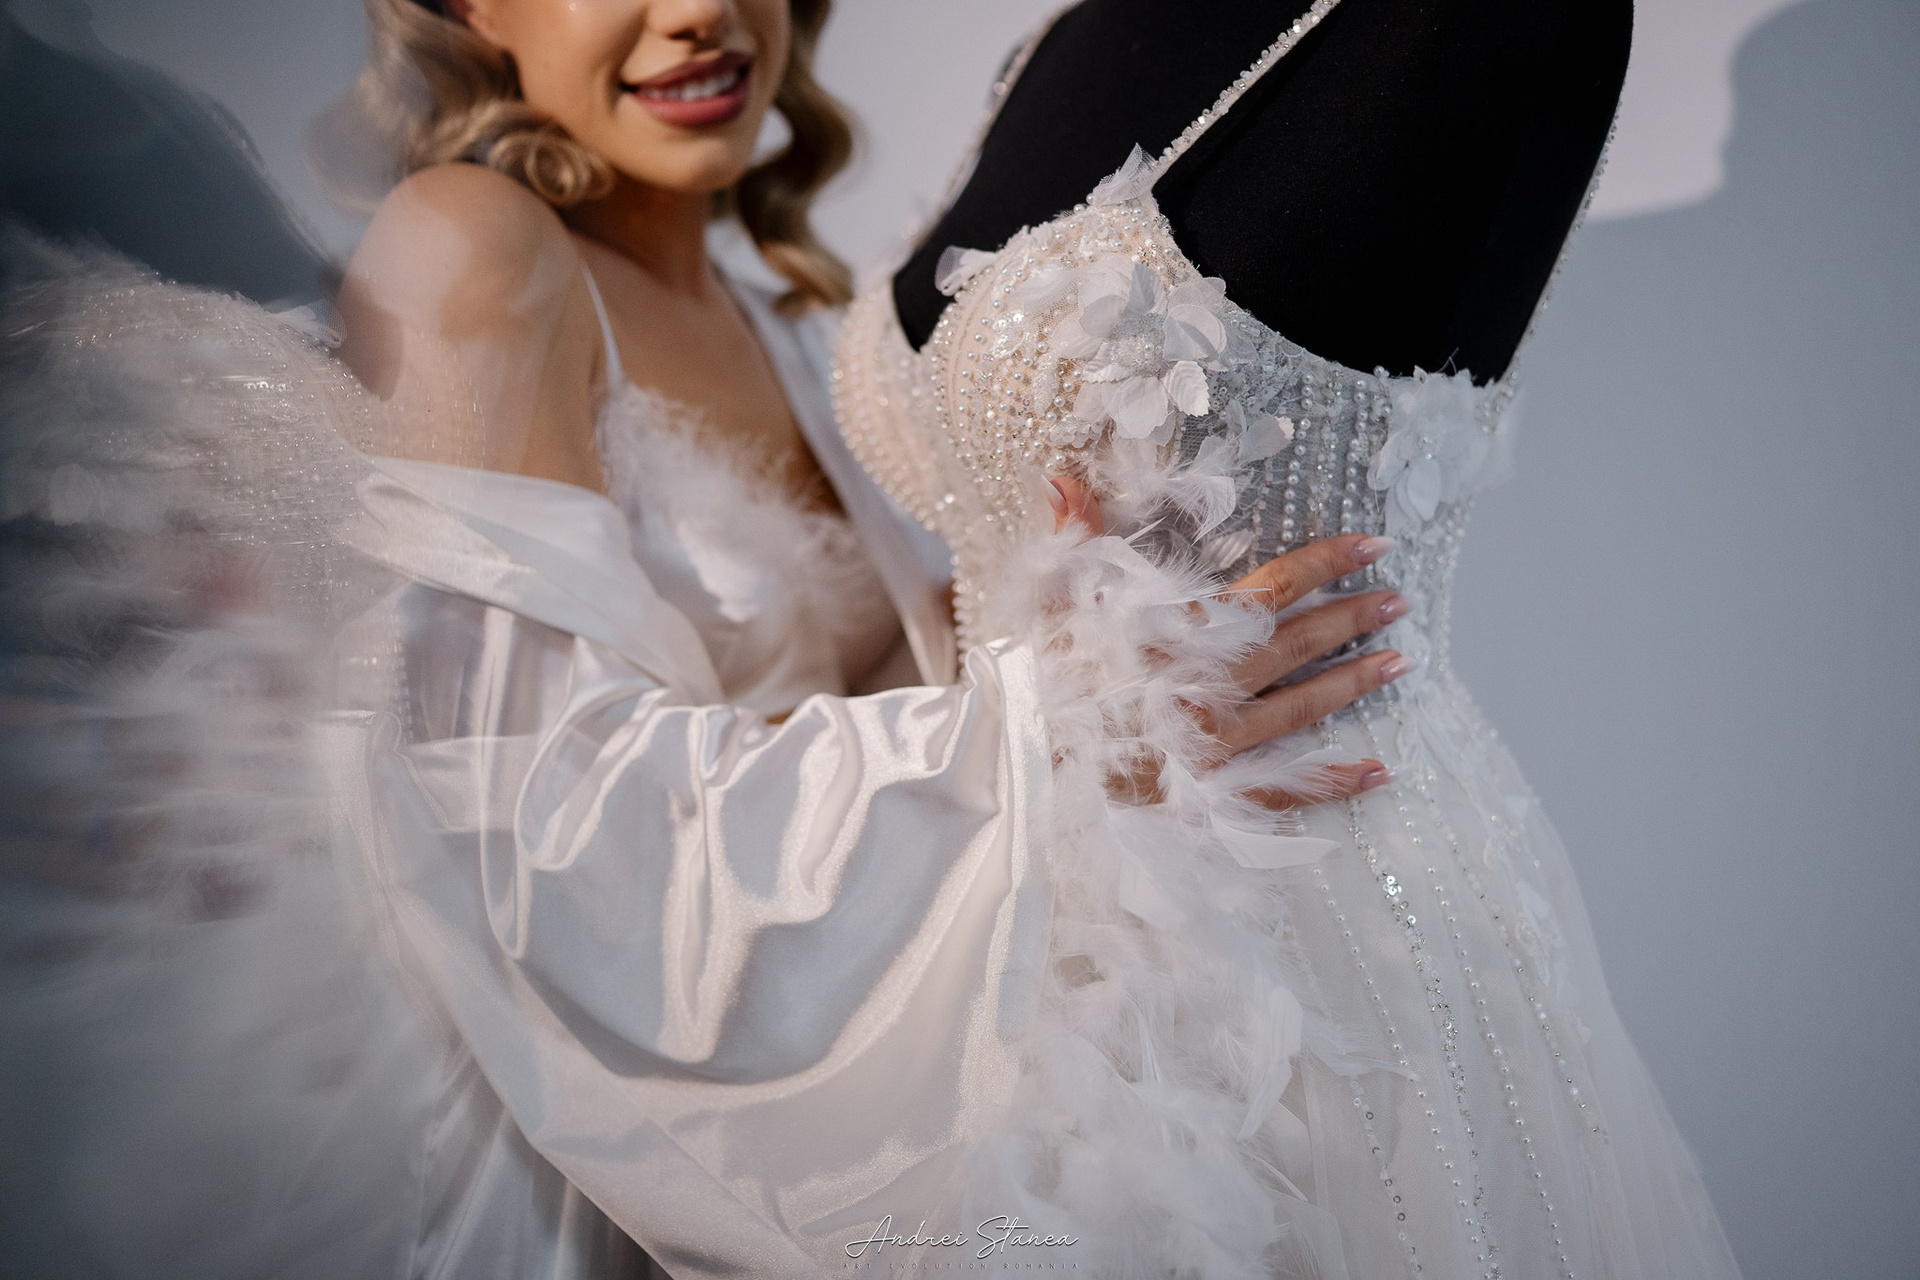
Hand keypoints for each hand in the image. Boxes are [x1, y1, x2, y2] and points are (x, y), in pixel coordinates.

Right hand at [1046, 474, 1404, 809]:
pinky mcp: (1213, 795)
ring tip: (1402, 663)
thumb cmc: (1047, 685)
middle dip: (1353, 620)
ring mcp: (1218, 747)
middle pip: (1297, 648)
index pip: (1270, 591)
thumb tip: (1062, 474)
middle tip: (1401, 600)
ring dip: (1354, 684)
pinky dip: (1333, 780)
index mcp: (1184, 640)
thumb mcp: (1054, 603)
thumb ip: (1072, 538)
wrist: (1031, 774)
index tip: (1372, 546)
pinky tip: (1378, 771)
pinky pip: (1284, 787)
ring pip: (1302, 710)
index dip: (1324, 564)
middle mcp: (1213, 690)